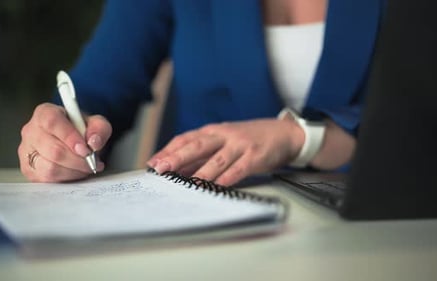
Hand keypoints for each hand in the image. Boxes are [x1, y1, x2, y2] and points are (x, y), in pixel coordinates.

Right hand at [18, 103, 111, 181]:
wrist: (74, 141)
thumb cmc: (80, 130)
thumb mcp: (96, 123)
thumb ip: (99, 128)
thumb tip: (93, 143)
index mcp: (45, 113)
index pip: (52, 122)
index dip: (70, 137)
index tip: (85, 148)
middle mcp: (31, 131)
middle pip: (53, 150)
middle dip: (78, 160)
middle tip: (92, 161)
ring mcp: (26, 152)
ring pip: (50, 168)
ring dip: (74, 171)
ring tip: (86, 167)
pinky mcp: (29, 170)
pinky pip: (48, 180)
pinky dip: (67, 178)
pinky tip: (76, 172)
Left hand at [147, 118, 304, 185]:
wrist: (283, 133)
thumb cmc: (249, 139)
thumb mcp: (224, 141)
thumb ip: (203, 154)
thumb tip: (177, 169)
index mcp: (213, 131)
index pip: (186, 138)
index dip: (168, 150)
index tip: (153, 162)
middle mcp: (224, 135)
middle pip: (197, 145)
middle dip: (177, 157)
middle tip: (161, 169)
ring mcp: (240, 145)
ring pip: (217, 159)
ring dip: (200, 172)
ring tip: (185, 183)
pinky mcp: (255, 155)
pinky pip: (239, 168)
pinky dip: (228, 177)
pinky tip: (218, 185)